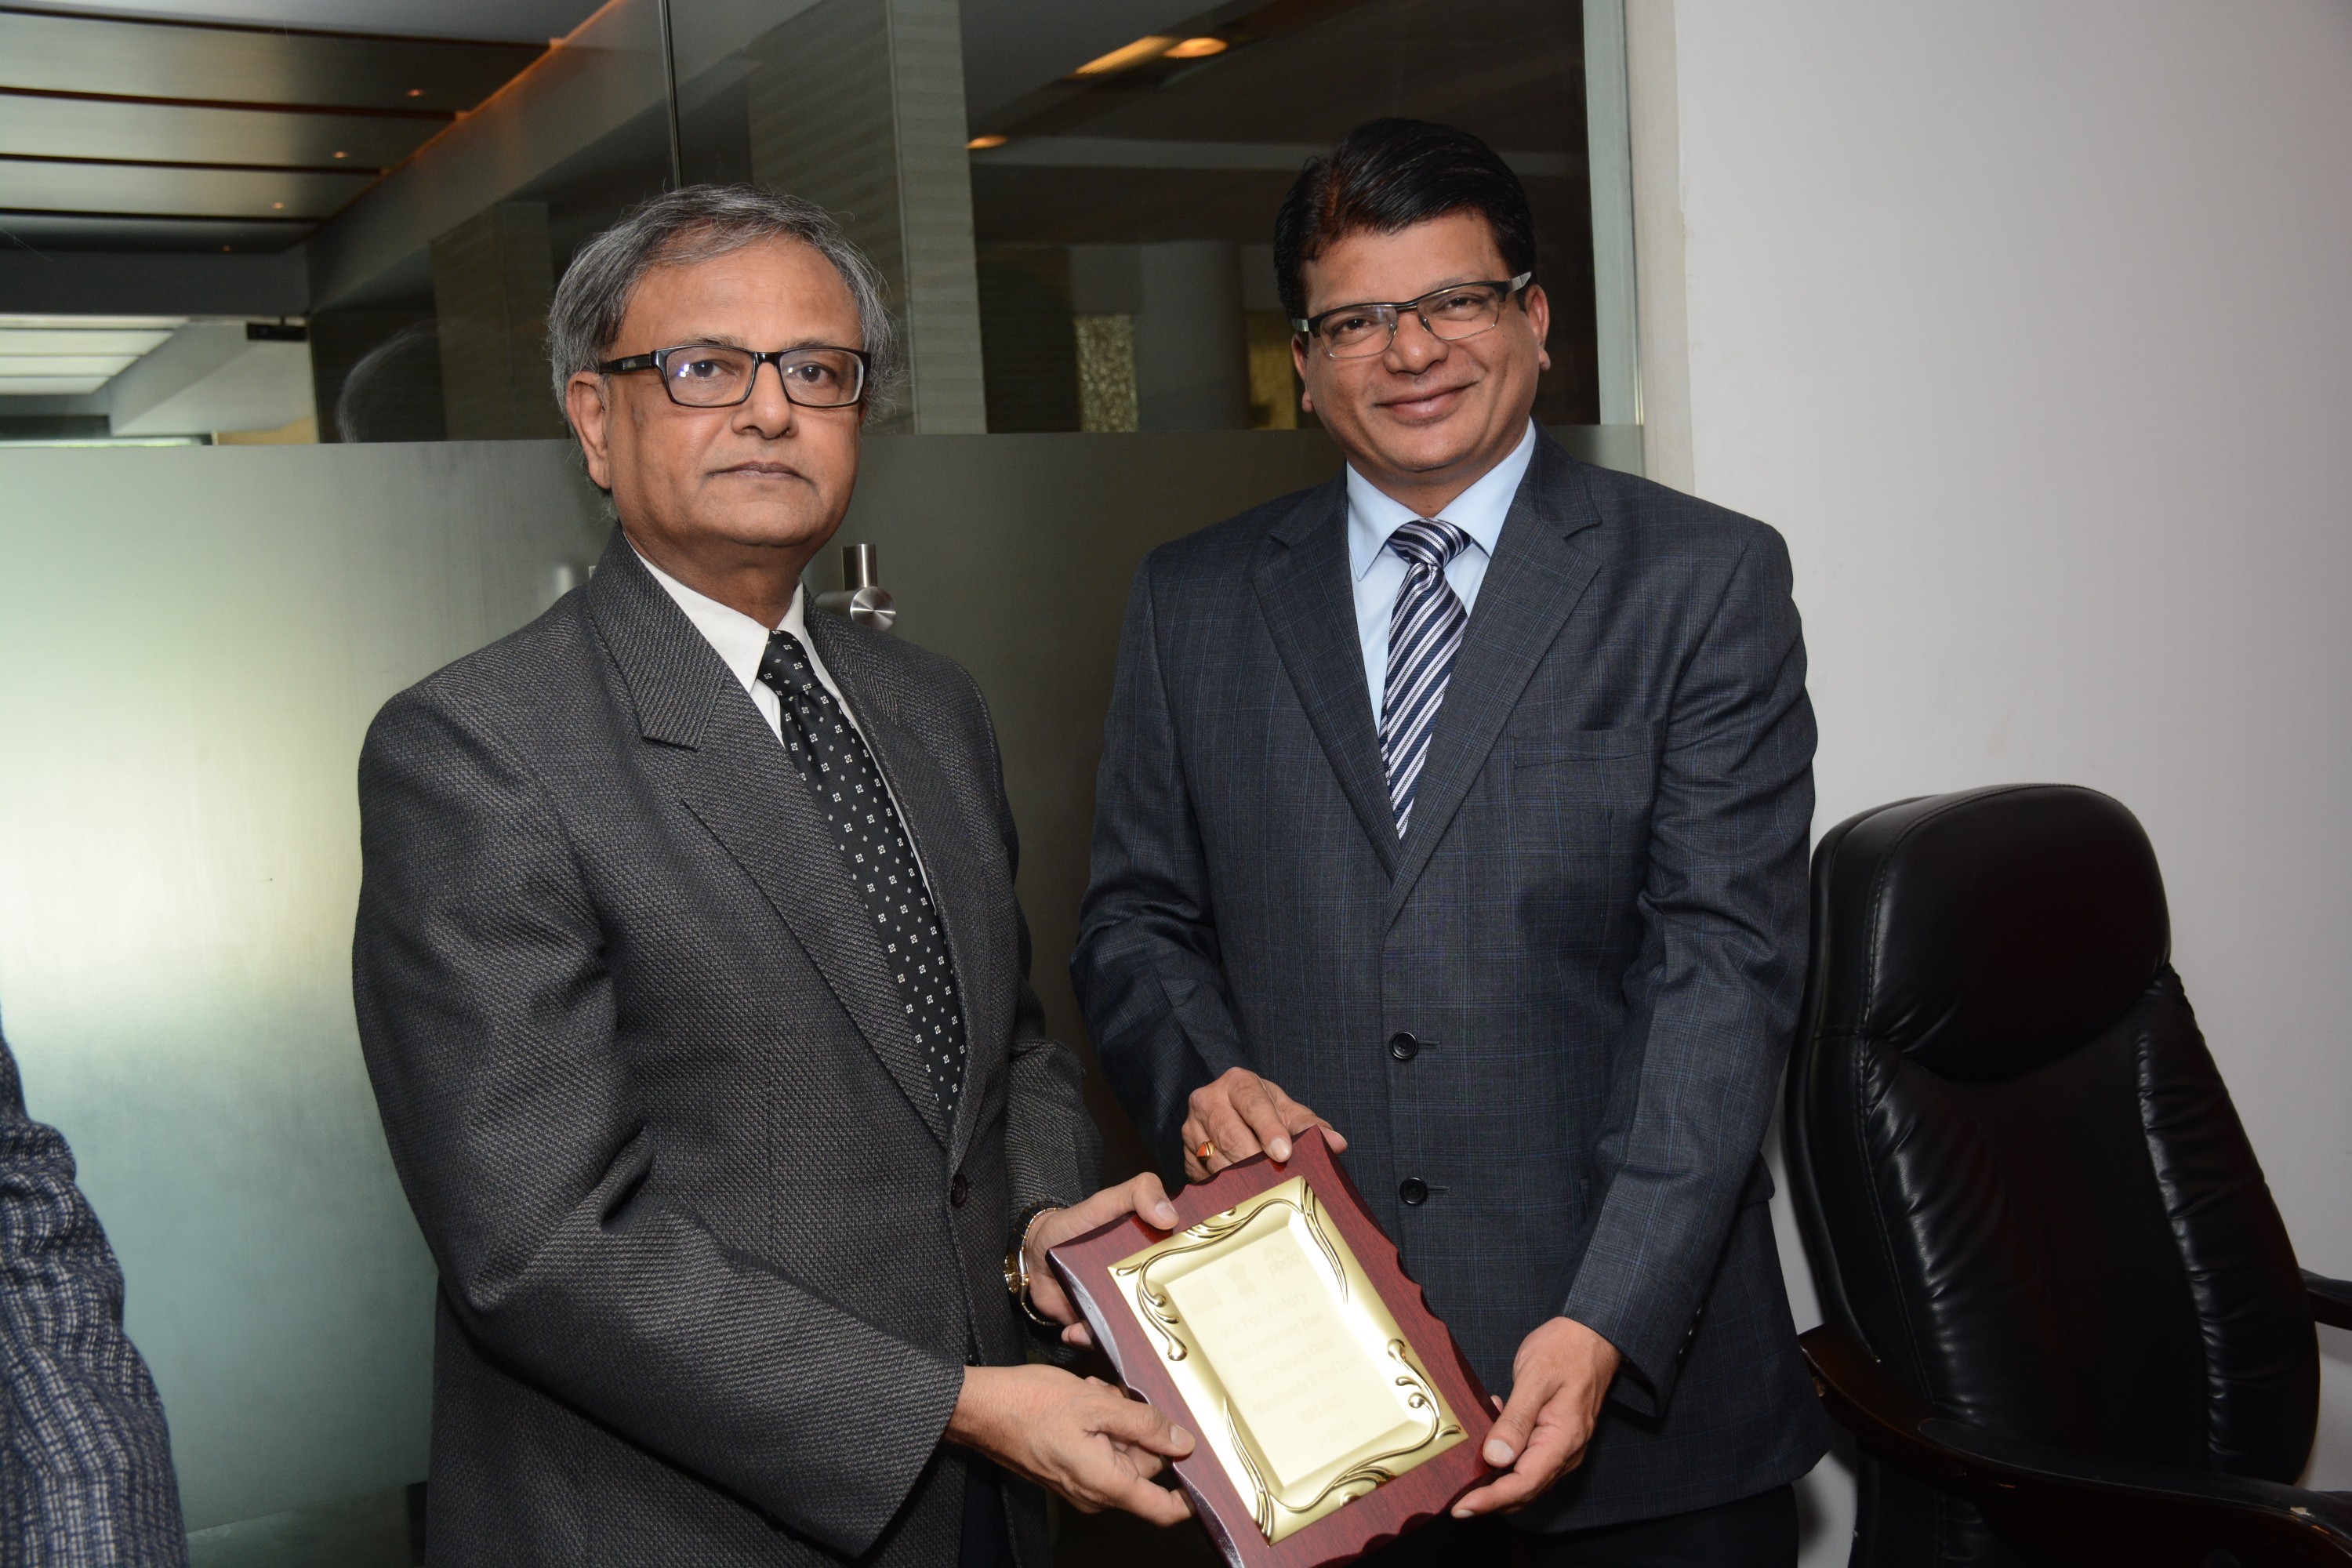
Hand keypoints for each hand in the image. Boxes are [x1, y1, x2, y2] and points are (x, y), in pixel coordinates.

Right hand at [948, 1364, 1194, 1524]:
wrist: (981, 1409)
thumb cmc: (1028, 1406)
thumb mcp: (1096, 1404)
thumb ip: (1145, 1424)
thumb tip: (1181, 1442)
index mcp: (1107, 1483)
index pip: (1163, 1510)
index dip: (1190, 1495)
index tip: (1205, 1470)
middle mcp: (1095, 1492)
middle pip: (1145, 1467)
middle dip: (1141, 1428)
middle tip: (1123, 1397)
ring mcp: (1080, 1482)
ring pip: (1123, 1450)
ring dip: (1118, 1419)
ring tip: (1095, 1395)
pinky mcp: (1069, 1469)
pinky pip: (1101, 1447)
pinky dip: (1100, 1422)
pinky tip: (1085, 1400)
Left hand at [1023, 1174, 1180, 1348]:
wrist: (1034, 1253)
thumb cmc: (1074, 1223)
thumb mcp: (1107, 1201)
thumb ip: (1139, 1192)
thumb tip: (1171, 1216)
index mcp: (1152, 1253)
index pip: (1184, 1267)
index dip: (1196, 1276)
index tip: (1203, 1287)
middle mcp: (1140, 1283)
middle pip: (1164, 1307)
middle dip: (1166, 1320)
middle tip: (1160, 1325)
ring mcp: (1117, 1306)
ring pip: (1132, 1331)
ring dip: (1124, 1337)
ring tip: (1109, 1331)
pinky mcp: (1095, 1324)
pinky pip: (1099, 1340)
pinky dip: (1088, 1339)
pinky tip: (1076, 1329)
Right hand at [1180, 1068, 1346, 1181]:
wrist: (1230, 1114)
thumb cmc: (1264, 1112)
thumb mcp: (1288, 1113)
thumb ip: (1311, 1126)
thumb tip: (1335, 1143)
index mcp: (1236, 1083)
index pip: (1252, 1103)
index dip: (1269, 1128)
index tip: (1284, 1152)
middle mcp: (1207, 1100)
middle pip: (1230, 1134)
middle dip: (1255, 1160)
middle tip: (1276, 1180)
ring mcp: (1191, 1129)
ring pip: (1216, 1159)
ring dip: (1241, 1178)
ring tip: (1264, 1191)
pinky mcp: (1184, 1156)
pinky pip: (1205, 1178)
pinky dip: (1225, 1189)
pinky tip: (1242, 1196)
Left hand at [1452, 1317, 1619, 1515]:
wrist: (1593, 1335)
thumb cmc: (1565, 1350)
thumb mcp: (1535, 1379)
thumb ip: (1515, 1420)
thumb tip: (1495, 1458)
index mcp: (1563, 1440)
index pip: (1525, 1484)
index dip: (1492, 1499)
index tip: (1463, 1507)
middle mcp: (1566, 1451)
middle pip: (1526, 1490)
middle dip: (1491, 1499)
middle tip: (1457, 1502)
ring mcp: (1563, 1447)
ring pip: (1527, 1479)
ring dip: (1498, 1483)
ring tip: (1468, 1477)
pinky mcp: (1556, 1438)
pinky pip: (1531, 1460)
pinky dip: (1507, 1461)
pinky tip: (1490, 1439)